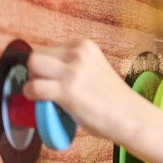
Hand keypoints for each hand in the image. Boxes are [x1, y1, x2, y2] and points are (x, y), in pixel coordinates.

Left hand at [23, 40, 145, 145]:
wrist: (131, 117)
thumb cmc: (113, 100)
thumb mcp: (94, 70)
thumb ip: (73, 67)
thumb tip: (47, 75)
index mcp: (85, 46)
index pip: (48, 49)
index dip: (45, 66)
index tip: (51, 79)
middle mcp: (78, 53)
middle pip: (36, 55)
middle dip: (35, 72)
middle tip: (45, 87)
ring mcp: (73, 71)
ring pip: (32, 66)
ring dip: (32, 81)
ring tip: (44, 94)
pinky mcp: (67, 90)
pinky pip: (33, 87)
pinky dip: (31, 95)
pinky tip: (41, 102)